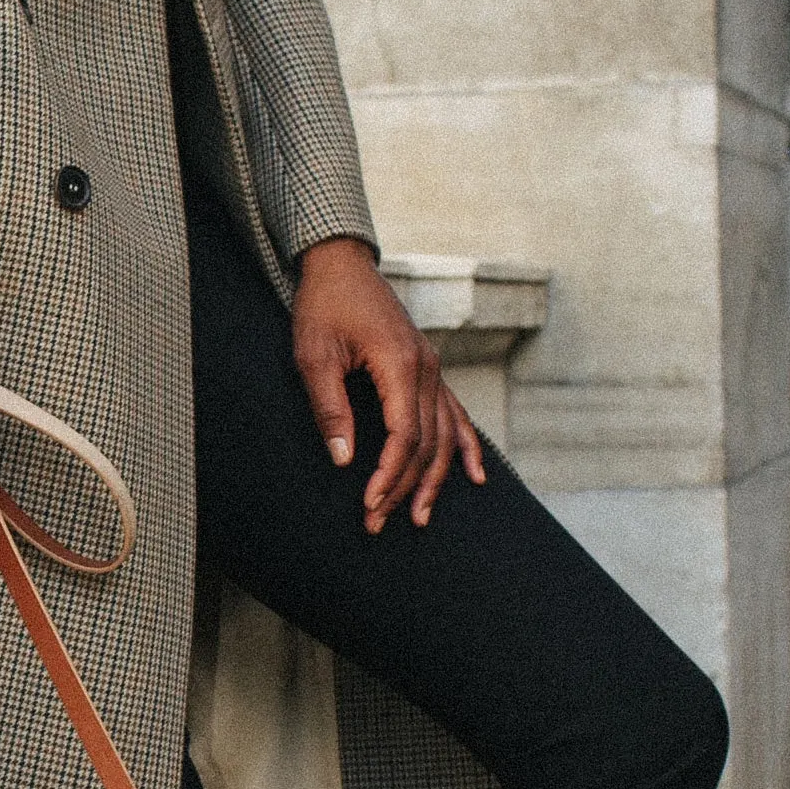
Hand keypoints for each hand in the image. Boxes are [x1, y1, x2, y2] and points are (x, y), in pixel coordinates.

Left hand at [292, 240, 484, 535]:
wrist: (341, 265)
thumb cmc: (323, 306)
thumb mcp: (313, 355)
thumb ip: (330, 406)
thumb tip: (343, 459)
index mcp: (401, 364)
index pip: (405, 435)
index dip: (390, 474)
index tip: (370, 504)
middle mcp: (427, 369)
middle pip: (426, 443)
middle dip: (404, 487)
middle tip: (376, 523)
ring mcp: (433, 369)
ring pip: (444, 435)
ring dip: (434, 479)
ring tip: (420, 517)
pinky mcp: (430, 370)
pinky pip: (455, 414)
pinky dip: (465, 446)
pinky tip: (476, 475)